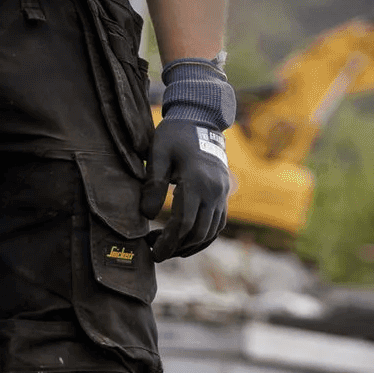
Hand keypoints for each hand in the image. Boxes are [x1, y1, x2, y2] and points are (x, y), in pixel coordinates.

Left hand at [140, 117, 232, 260]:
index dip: (168, 242)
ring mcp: (222, 193)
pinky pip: (217, 224)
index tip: (152, 252)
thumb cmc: (174, 135)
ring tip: (167, 248)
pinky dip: (203, 238)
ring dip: (189, 245)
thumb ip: (153, 184)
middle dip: (176, 247)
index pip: (185, 222)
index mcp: (197, 180)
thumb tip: (149, 215)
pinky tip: (186, 242)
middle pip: (198, 232)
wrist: (201, 119)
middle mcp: (214, 190)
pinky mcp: (224, 194)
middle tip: (154, 252)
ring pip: (210, 232)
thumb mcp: (159, 153)